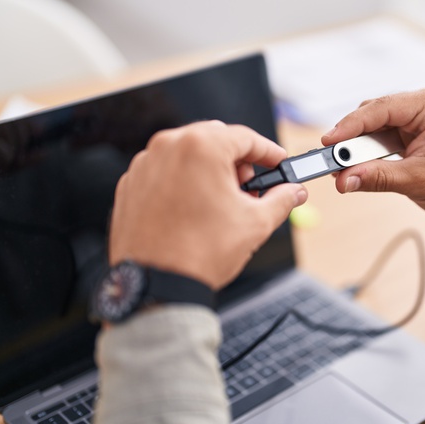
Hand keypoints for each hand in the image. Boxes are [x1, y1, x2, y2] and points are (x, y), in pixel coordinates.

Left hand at [109, 121, 306, 289]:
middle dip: (238, 161)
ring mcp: (145, 165)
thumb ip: (282, 199)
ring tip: (222, 203)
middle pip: (215, 140)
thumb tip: (293, 192)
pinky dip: (184, 183)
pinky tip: (195, 210)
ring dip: (210, 170)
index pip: (246, 137)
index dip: (268, 152)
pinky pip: (165, 172)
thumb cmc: (200, 253)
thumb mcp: (255, 223)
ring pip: (188, 154)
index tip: (278, 163)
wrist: (158, 286)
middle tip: (250, 189)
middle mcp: (168, 147)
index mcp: (201, 147)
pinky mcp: (131, 185)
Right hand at [322, 89, 424, 232]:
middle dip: (352, 138)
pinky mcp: (412, 134)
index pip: (382, 107)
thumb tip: (344, 180)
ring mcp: (418, 119)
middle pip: (374, 114)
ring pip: (374, 127)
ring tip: (343, 168)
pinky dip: (368, 153)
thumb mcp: (419, 181)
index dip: (351, 124)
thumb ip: (379, 178)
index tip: (329, 142)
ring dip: (358, 148)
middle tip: (332, 161)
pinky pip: (381, 138)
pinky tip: (358, 167)